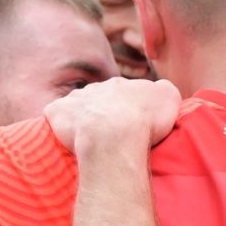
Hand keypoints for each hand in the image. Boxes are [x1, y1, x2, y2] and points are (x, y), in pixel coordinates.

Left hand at [45, 77, 182, 154]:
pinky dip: (60, 124)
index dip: (129, 111)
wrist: (114, 134)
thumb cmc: (145, 119)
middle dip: (104, 114)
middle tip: (112, 137)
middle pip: (100, 99)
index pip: (125, 94)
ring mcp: (75, 98)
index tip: (132, 127)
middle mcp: (97, 87)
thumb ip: (163, 91)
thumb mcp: (169, 97)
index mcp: (122, 85)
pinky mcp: (57, 112)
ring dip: (82, 119)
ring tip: (90, 141)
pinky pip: (56, 115)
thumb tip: (160, 93)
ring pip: (78, 106)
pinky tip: (68, 139)